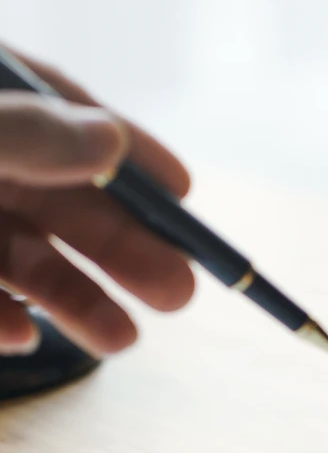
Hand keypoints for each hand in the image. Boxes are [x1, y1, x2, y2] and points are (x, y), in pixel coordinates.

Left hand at [0, 49, 193, 355]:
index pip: (60, 110)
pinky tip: (25, 336)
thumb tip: (111, 143)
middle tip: (177, 293)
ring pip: (19, 254)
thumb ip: (24, 133)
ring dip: (73, 298)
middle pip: (56, 200)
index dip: (128, 153)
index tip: (183, 192)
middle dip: (122, 249)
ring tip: (121, 341)